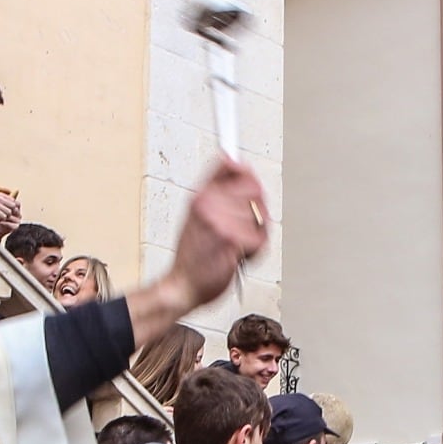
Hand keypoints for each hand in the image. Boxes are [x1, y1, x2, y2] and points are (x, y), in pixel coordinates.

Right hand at [0, 190, 23, 226]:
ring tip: (2, 217)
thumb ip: (4, 199)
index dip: (14, 207)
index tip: (11, 211)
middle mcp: (0, 198)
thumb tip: (14, 202)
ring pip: (9, 212)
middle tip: (8, 215)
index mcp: (1, 195)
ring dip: (7, 216)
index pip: (14, 201)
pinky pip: (4, 216)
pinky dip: (2, 219)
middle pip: (13, 206)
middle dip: (11, 212)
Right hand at [126, 161, 268, 339]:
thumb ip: (215, 185)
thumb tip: (229, 157)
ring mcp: (220, 221)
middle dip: (257, 209)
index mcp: (201, 195)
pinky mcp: (232, 240)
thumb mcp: (196, 212)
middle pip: (255, 190)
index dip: (248, 175)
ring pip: (260, 216)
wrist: (181, 286)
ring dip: (255, 234)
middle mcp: (208, 204)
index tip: (250, 182)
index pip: (235, 167)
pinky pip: (261, 239)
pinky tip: (239, 256)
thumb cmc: (192, 255)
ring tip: (236, 245)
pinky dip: (255, 252)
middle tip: (243, 226)